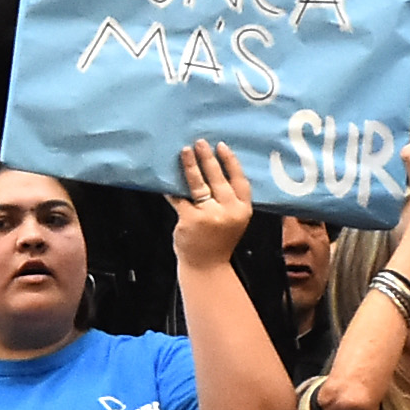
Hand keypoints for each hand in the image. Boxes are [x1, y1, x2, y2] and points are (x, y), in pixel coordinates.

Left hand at [168, 138, 254, 266]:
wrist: (206, 267)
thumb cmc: (218, 240)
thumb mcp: (233, 220)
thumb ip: (228, 200)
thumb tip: (213, 170)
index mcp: (243, 209)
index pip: (239, 180)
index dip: (231, 162)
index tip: (222, 146)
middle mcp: (229, 211)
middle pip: (218, 178)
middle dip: (208, 158)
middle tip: (200, 142)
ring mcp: (210, 215)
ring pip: (199, 185)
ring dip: (191, 166)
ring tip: (185, 151)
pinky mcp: (191, 220)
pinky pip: (179, 199)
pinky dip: (172, 188)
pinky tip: (166, 179)